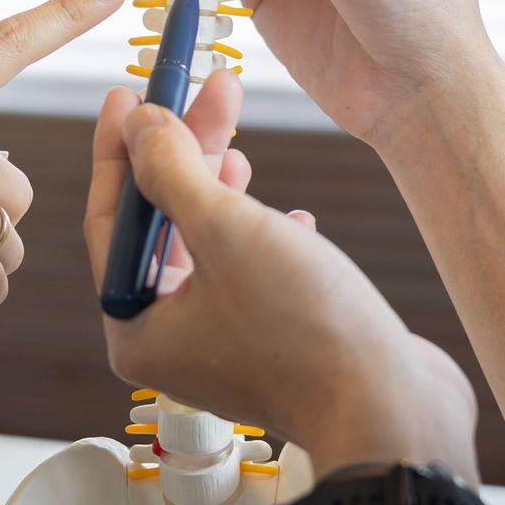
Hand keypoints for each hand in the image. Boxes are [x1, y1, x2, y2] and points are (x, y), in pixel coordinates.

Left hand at [84, 71, 478, 478]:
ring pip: (208, 244)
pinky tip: (293, 217)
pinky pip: (252, 272)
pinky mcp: (277, 344)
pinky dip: (265, 235)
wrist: (392, 414)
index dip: (120, 148)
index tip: (127, 90)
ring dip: (221, 189)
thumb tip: (138, 123)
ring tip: (240, 148)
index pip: (112, 219)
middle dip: (185, 153)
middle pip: (162, 225)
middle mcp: (172, 342)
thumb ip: (173, 170)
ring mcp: (226, 345)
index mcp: (136, 328)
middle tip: (210, 90)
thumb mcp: (227, 230)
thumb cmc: (304, 330)